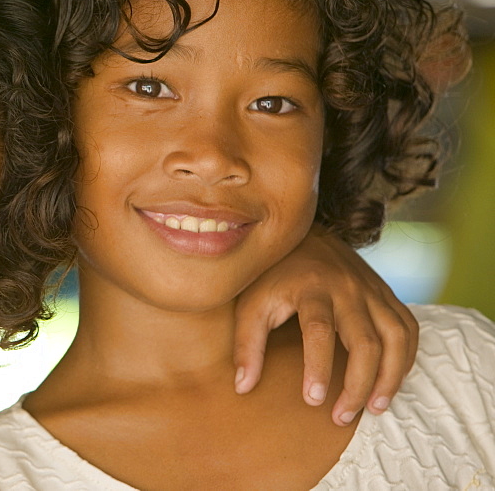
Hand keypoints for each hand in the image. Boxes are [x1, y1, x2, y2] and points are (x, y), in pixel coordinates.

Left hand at [232, 225, 417, 426]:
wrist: (303, 233)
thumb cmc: (272, 275)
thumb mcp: (251, 304)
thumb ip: (246, 344)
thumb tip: (242, 387)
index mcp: (311, 287)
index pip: (319, 331)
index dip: (318, 367)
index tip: (313, 400)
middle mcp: (347, 287)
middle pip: (365, 341)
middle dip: (357, 384)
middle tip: (342, 417)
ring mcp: (372, 289)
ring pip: (396, 337)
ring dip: (390, 377)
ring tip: (375, 409)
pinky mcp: (386, 293)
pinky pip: (408, 328)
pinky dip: (406, 359)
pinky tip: (390, 382)